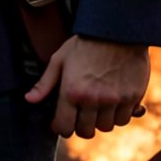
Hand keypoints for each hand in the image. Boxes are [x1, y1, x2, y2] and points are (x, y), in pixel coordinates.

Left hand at [25, 34, 149, 138]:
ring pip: (106, 127)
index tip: (62, 122)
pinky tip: (114, 102)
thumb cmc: (86, 43)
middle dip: (81, 125)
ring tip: (98, 106)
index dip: (61, 127)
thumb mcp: (60, 59)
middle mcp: (93, 99)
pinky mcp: (132, 97)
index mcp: (72, 91)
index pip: (64, 127)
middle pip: (85, 131)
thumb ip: (45, 83)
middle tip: (81, 113)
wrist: (117, 29)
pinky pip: (123, 119)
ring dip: (101, 120)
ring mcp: (114, 99)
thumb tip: (29, 100)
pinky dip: (118, 115)